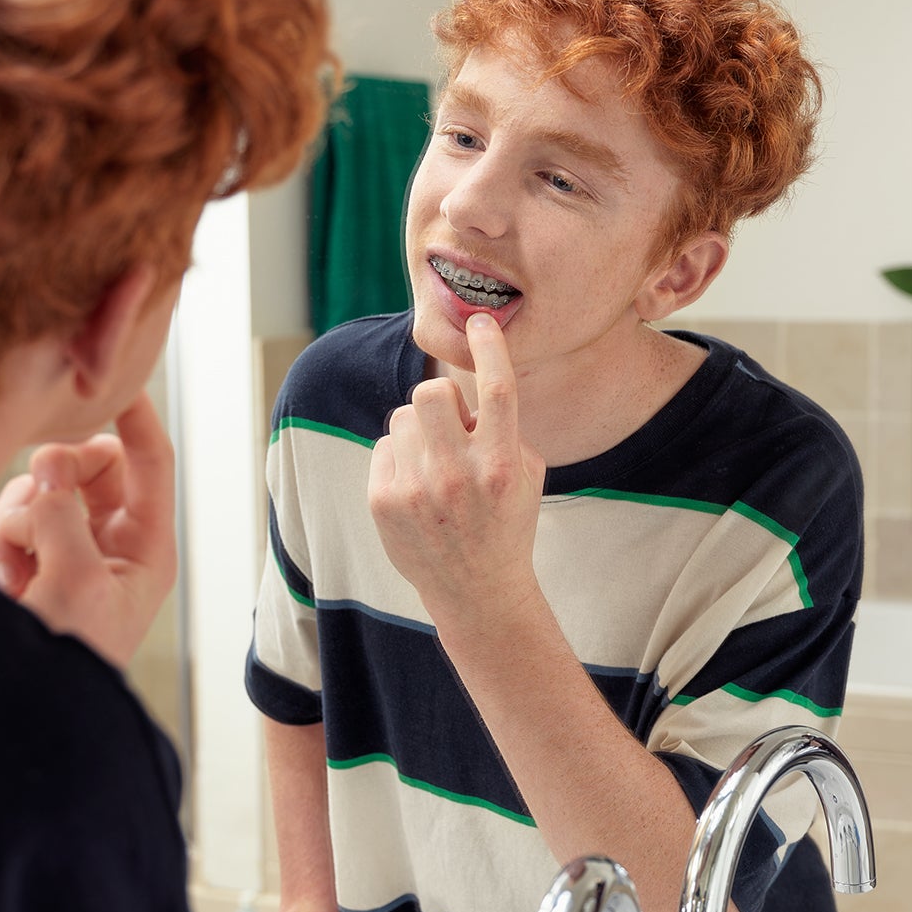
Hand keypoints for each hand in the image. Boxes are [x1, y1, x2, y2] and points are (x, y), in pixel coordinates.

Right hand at [0, 395, 177, 667]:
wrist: (16, 723)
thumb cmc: (67, 667)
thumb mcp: (79, 583)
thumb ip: (63, 515)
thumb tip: (44, 469)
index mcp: (144, 548)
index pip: (149, 462)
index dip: (135, 417)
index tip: (111, 380)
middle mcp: (102, 544)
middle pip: (81, 466)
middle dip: (53, 477)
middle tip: (39, 496)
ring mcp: (53, 556)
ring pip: (29, 494)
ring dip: (11, 524)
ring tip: (10, 577)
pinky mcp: (8, 570)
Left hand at [369, 314, 546, 621]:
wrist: (477, 590)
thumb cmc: (505, 522)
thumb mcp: (527, 474)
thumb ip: (504, 427)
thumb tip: (468, 382)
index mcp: (502, 464)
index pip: (497, 389)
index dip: (489, 346)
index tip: (480, 321)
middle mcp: (460, 475)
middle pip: (433, 391)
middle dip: (441, 399)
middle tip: (452, 426)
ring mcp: (418, 489)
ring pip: (404, 416)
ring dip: (420, 431)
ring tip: (435, 465)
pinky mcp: (385, 501)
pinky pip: (384, 446)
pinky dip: (400, 458)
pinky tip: (416, 489)